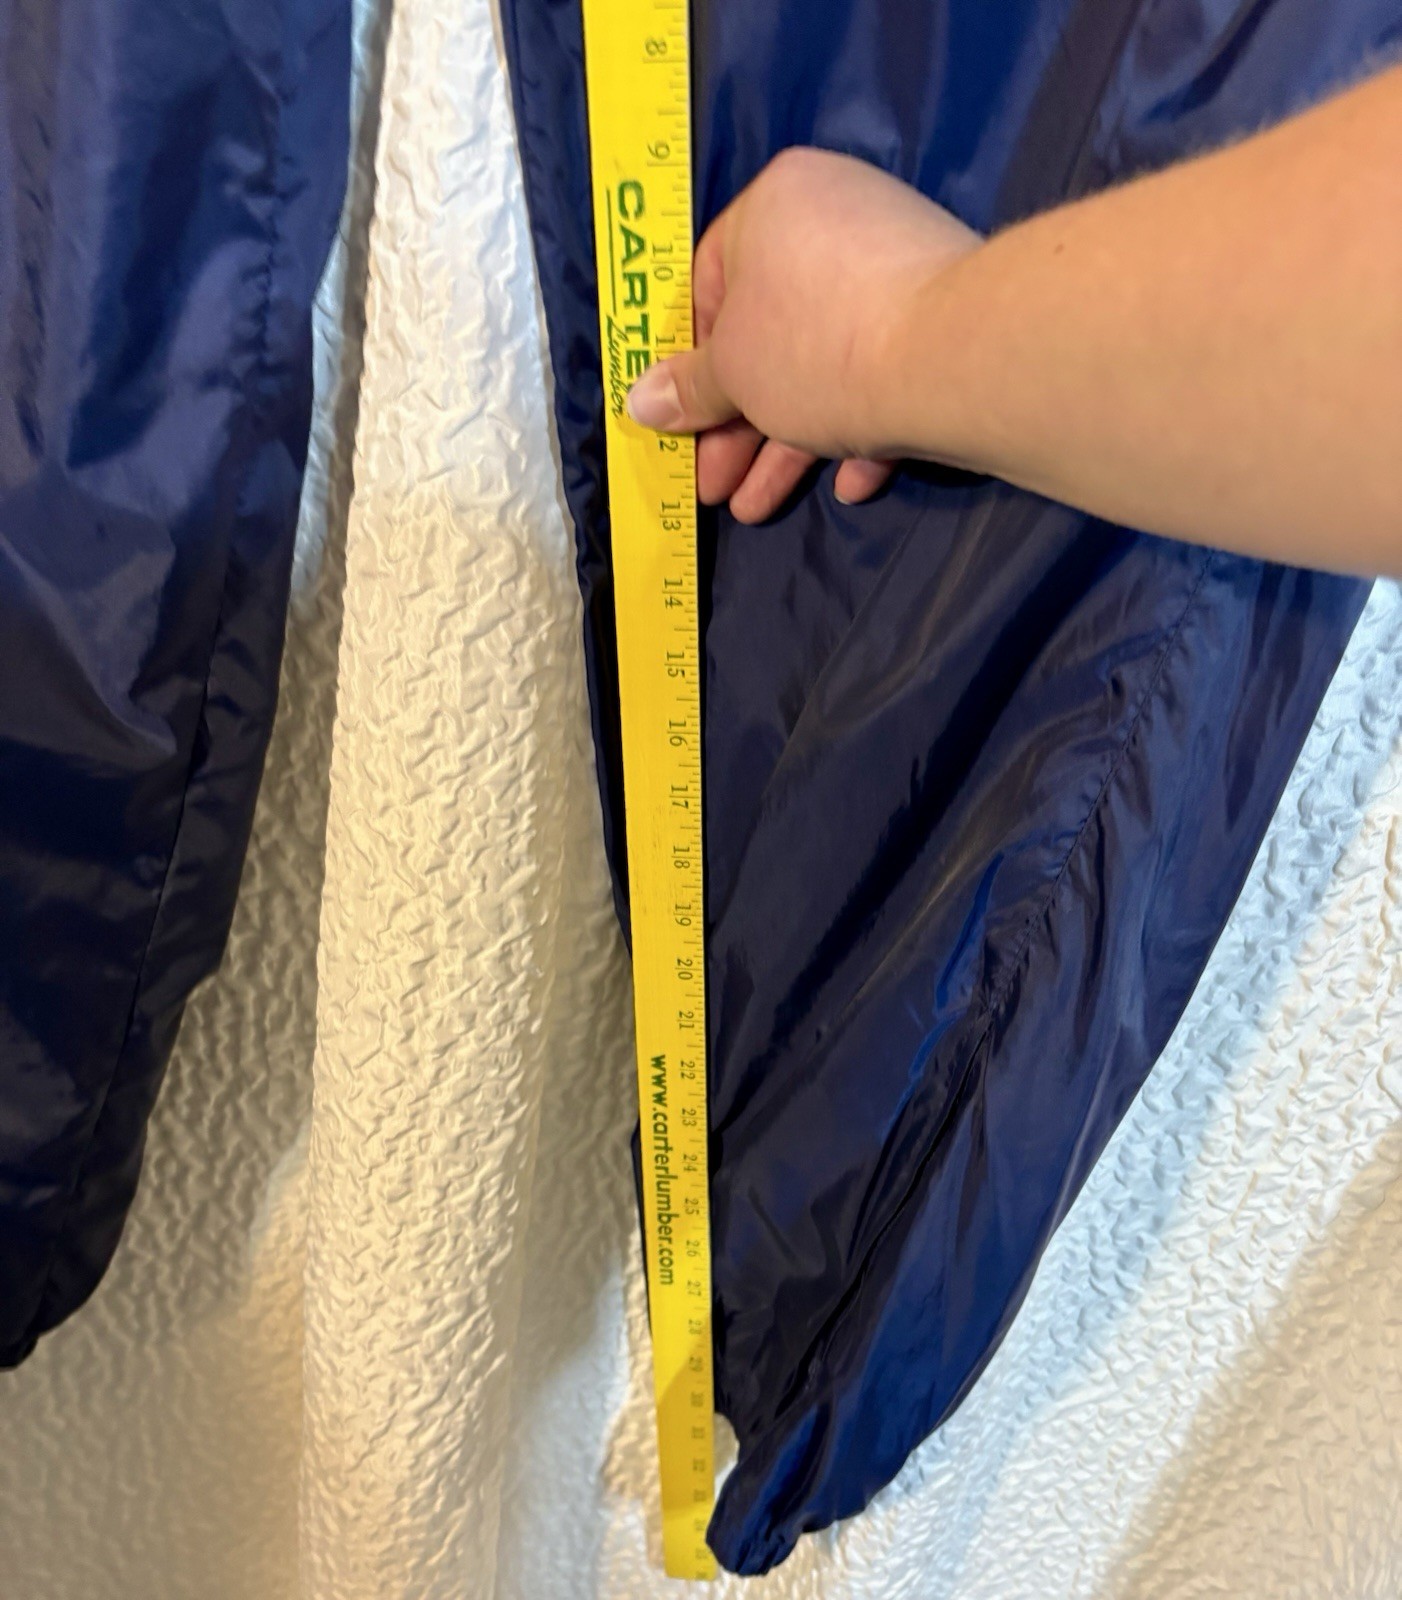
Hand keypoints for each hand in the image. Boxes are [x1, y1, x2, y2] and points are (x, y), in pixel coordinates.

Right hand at [626, 147, 980, 521]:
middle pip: (767, 335)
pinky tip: (852, 486)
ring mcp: (896, 272)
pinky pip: (886, 377)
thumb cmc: (817, 347)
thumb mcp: (733, 375)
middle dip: (736, 425)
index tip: (682, 420)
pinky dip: (862, 432)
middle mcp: (836, 224)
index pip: (709, 283)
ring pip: (824, 367)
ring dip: (787, 447)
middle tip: (714, 485)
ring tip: (756, 510)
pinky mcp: (942, 323)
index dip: (689, 363)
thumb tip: (641, 400)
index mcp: (774, 207)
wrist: (956, 358)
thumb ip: (688, 390)